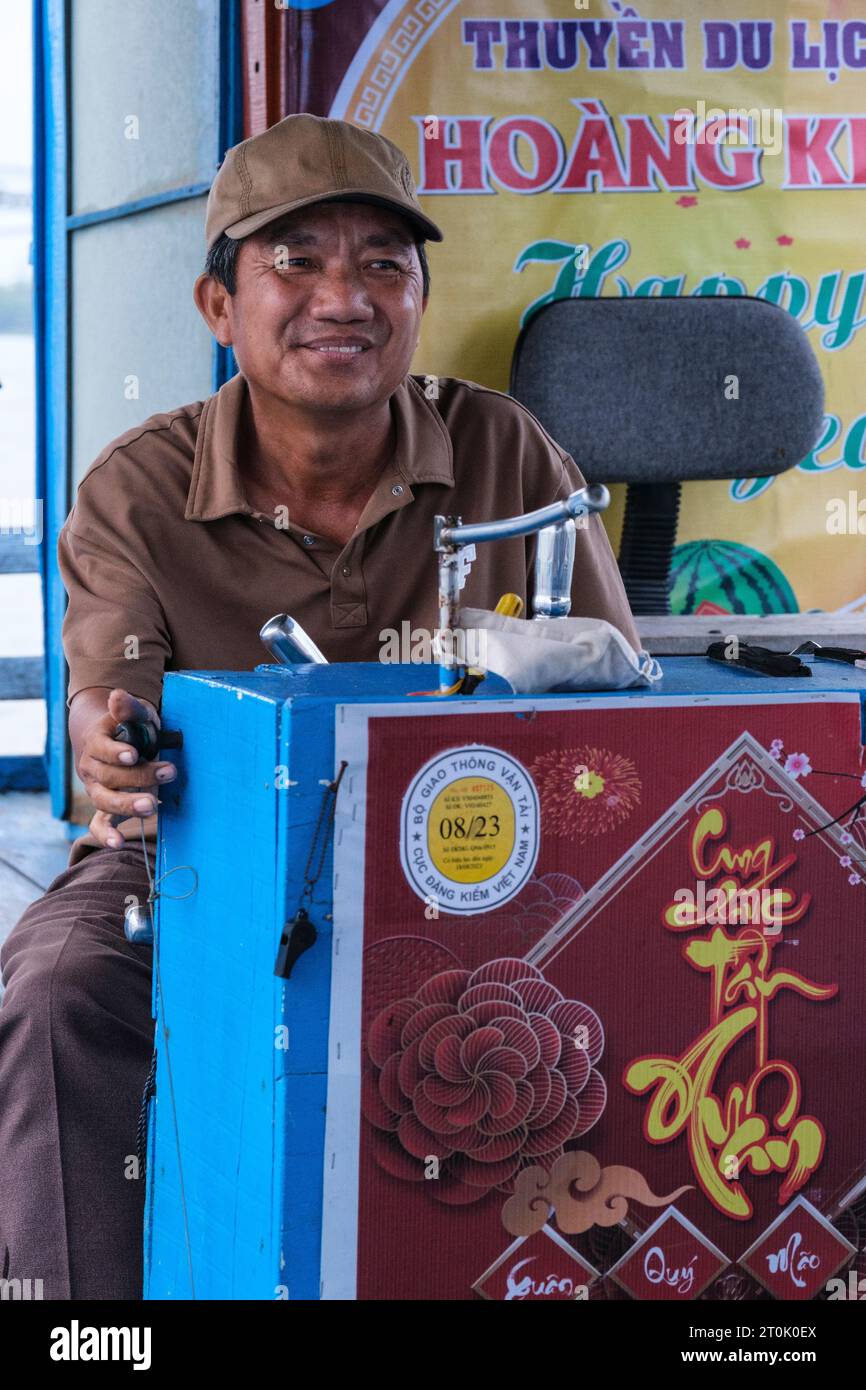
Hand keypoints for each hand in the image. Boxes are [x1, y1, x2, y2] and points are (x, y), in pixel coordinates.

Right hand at [74, 688, 175, 848]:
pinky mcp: (104, 807)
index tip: (134, 754)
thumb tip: (117, 695)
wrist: (115, 742)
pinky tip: (119, 843)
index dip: (116, 753)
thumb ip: (128, 708)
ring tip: (152, 805)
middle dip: (140, 776)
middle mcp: (92, 768)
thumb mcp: (134, 714)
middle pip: (110, 777)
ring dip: (128, 805)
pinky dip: (106, 835)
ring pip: (104, 800)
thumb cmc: (130, 727)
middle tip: (169, 772)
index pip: (102, 748)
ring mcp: (97, 789)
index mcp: (96, 741)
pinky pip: (98, 824)